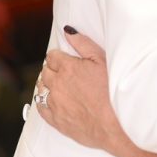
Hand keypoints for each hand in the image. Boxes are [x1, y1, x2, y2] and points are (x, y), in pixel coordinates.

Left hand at [36, 31, 133, 156]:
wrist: (115, 125)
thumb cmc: (112, 92)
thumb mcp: (102, 61)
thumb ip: (83, 44)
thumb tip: (68, 31)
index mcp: (67, 67)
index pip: (52, 56)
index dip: (59, 57)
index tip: (65, 60)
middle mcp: (56, 84)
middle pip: (45, 71)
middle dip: (52, 70)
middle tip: (64, 73)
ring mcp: (54, 103)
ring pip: (41, 88)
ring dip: (47, 85)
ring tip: (60, 87)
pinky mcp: (55, 120)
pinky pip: (40, 107)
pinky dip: (44, 102)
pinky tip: (52, 101)